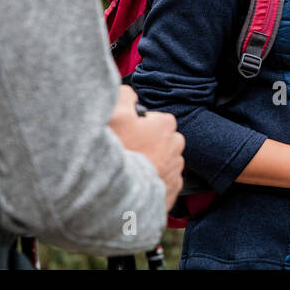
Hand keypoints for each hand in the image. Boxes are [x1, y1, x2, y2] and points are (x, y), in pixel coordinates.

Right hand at [109, 86, 184, 211]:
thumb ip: (124, 95)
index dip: (142, 124)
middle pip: (165, 140)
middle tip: (130, 150)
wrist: (118, 195)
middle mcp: (175, 147)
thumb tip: (130, 94)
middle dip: (151, 143)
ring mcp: (174, 171)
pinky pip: (165, 183)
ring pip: (166, 161)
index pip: (159, 118)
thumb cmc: (118, 151)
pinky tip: (138, 184)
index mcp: (165, 125)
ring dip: (153, 163)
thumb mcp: (115, 113)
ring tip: (132, 169)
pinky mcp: (171, 192)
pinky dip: (155, 182)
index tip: (129, 132)